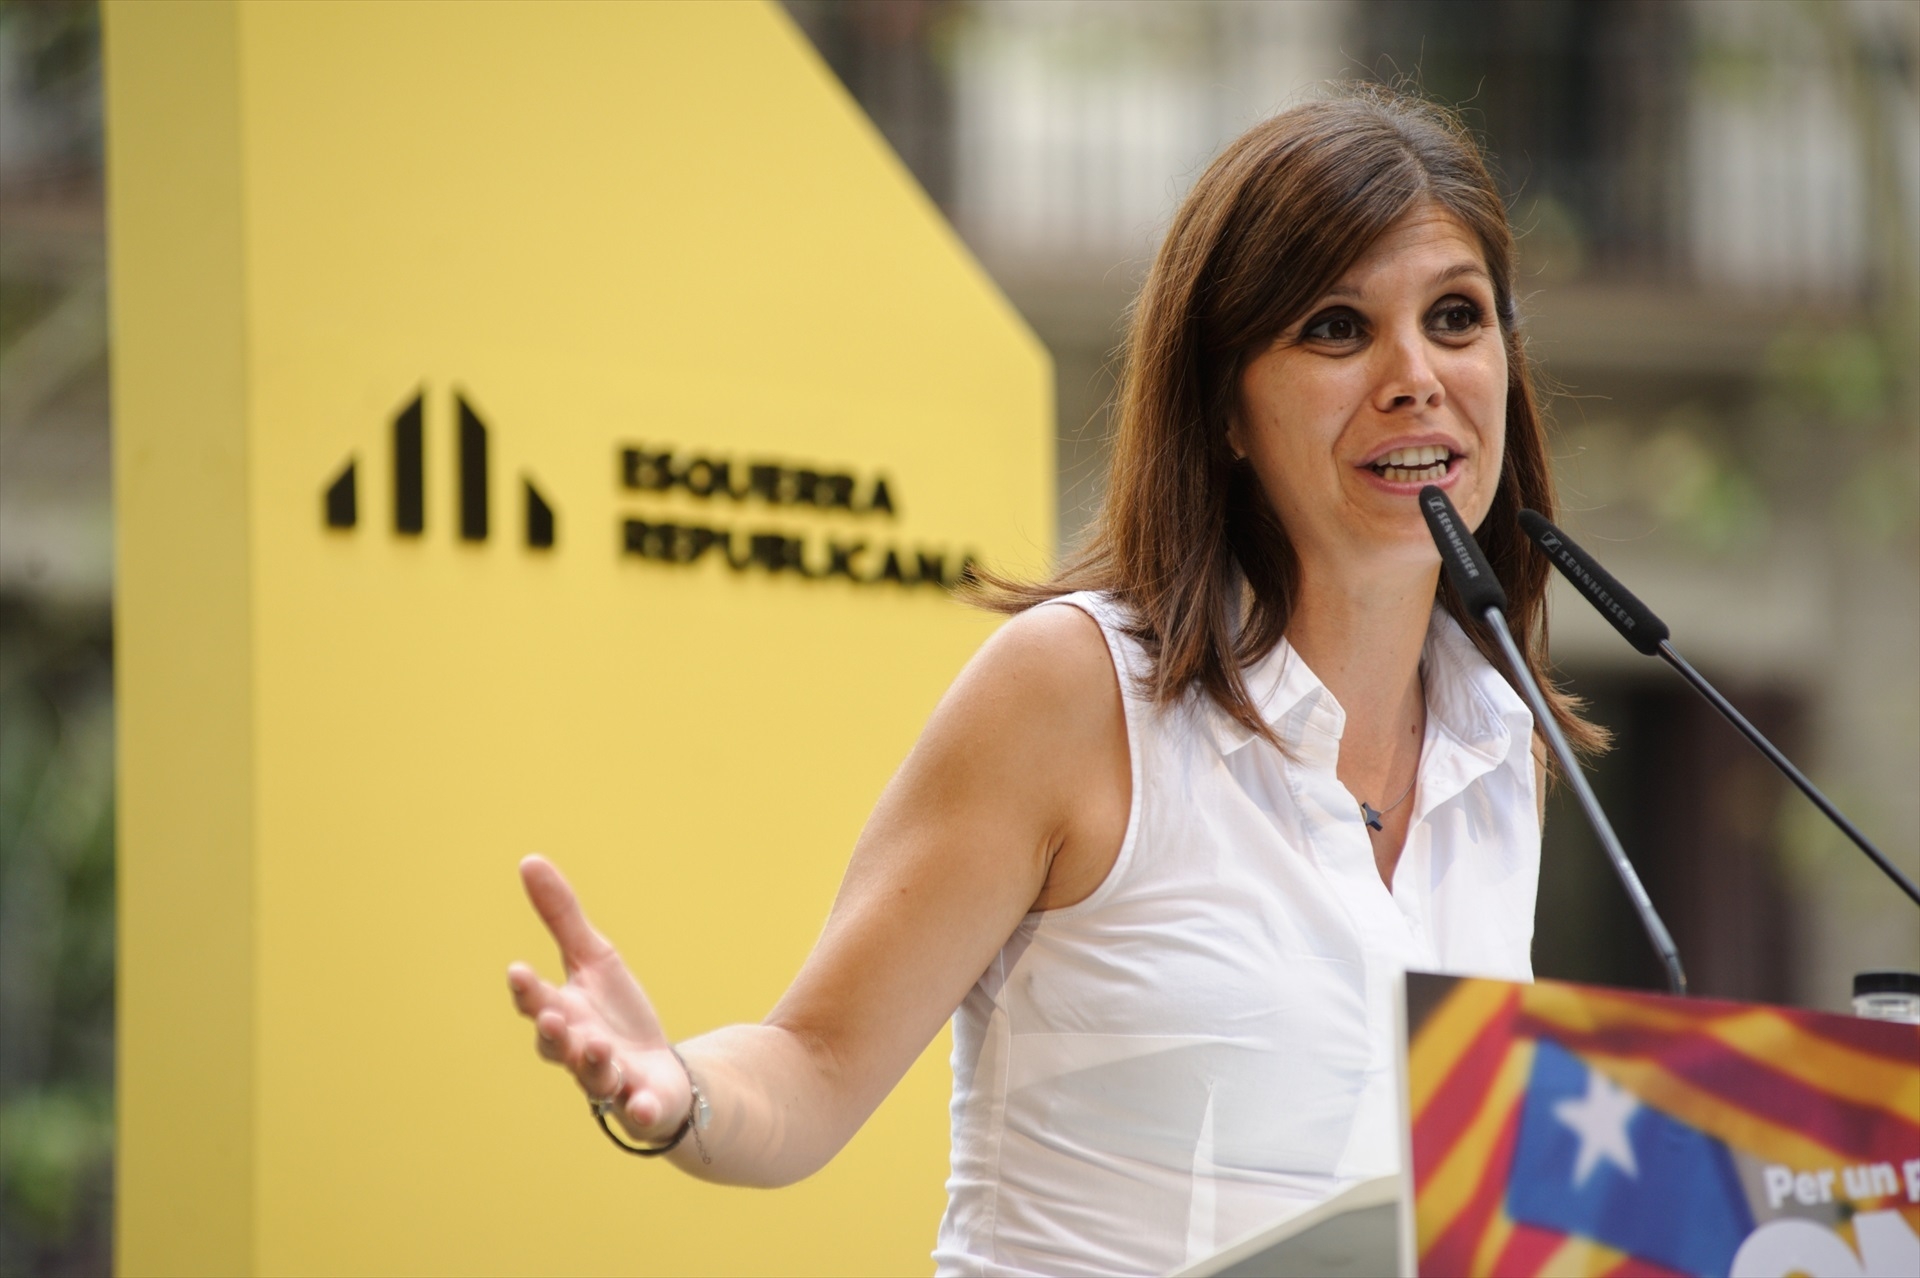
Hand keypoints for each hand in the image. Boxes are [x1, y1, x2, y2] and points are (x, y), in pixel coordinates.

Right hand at [506, 855, 690, 1144]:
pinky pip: (637, 1111)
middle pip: (558, 1045)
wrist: (657, 1072)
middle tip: (550, 1016)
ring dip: (593, 1063)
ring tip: (598, 1045)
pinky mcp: (641, 1105)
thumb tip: (529, 860)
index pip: (537, 1002)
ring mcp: (608, 1082)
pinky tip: (640, 1103)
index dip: (527, 990)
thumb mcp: (595, 960)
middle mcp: (578, 1052)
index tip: (518, 970)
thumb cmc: (616, 1016)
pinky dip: (638, 1109)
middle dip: (552, 1031)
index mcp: (564, 1015)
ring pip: (594, 1078)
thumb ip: (561, 917)